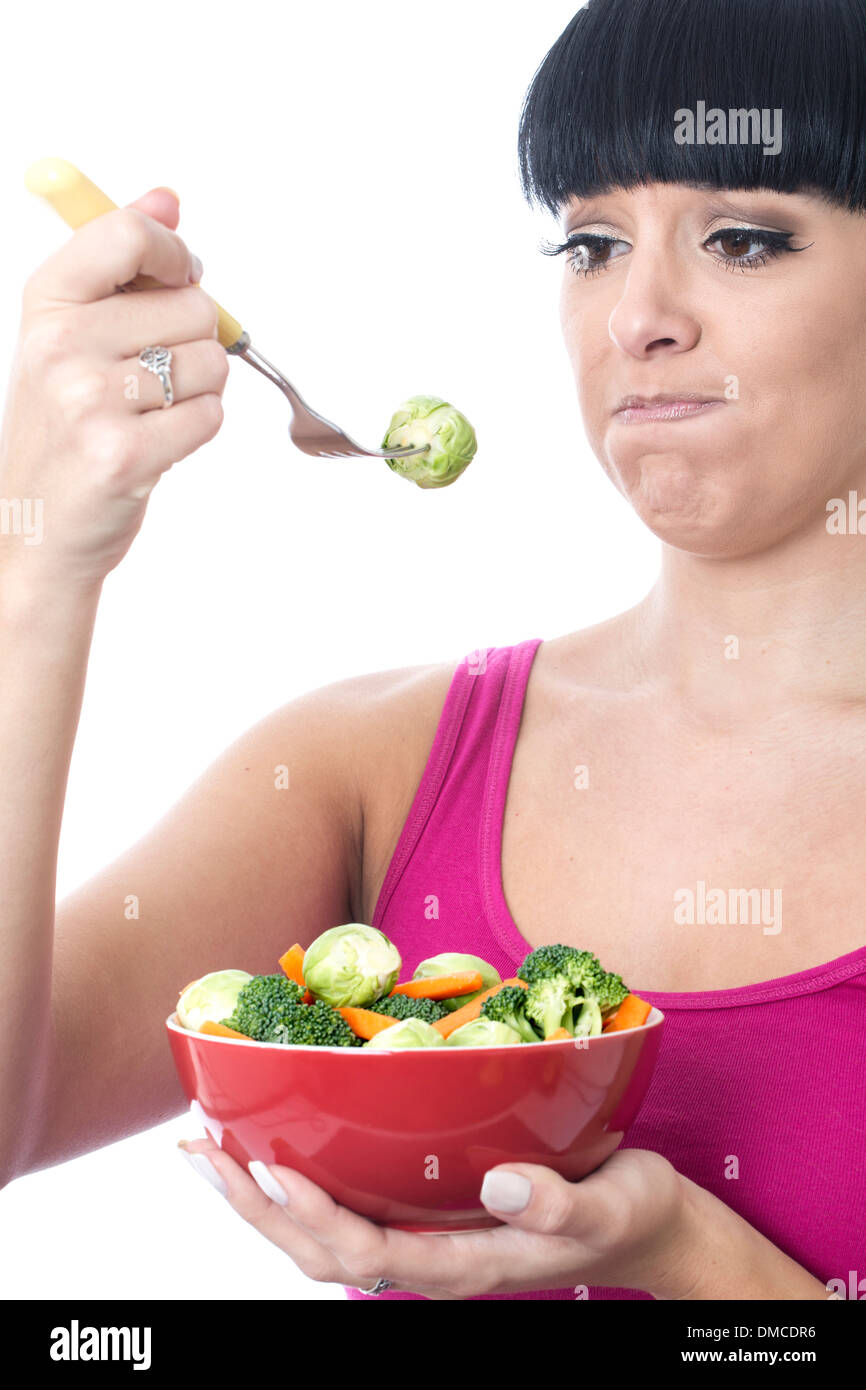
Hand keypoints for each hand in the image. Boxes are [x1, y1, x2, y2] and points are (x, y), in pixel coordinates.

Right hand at [0, 188, 227, 591]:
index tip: (178, 276)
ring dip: (197, 391)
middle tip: (150, 378)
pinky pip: (210, 416)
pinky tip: (155, 445)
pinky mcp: (124, 454)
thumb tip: (166, 197)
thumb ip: (119, 264)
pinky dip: (196, 431)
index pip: (127, 233)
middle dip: (192, 341)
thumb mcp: (71, 337)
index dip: (174, 253)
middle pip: (193, 305)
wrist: (38, 530)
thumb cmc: (64, 432)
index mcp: (47, 305)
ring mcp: (90, 401)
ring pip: (209, 362)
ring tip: (150, 414)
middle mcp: (61, 346)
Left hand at [178, 1135, 695, 1299]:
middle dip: (253, 1206)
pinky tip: (274, 1148)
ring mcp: (423, 1240)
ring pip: (321, 1235)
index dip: (312, 1216)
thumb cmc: (627, 1214)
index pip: (366, 1254)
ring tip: (208, 1147)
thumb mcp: (610, 1208)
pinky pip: (346, 1209)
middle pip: (320, 1250)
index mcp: (463, 1267)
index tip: (269, 1167)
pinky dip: (298, 1183)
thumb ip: (560, 1205)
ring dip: (259, 1196)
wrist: (643, 1226)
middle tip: (197, 1150)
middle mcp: (429, 1259)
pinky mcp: (425, 1215)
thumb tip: (499, 1183)